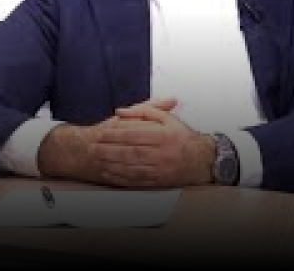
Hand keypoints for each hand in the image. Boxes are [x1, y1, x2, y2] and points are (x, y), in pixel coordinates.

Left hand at [88, 99, 212, 188]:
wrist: (201, 160)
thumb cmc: (180, 136)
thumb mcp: (166, 118)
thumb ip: (143, 110)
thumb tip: (120, 111)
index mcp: (164, 135)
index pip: (134, 134)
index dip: (115, 134)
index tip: (101, 132)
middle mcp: (162, 154)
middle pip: (130, 152)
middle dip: (108, 150)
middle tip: (93, 146)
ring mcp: (160, 170)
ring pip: (131, 168)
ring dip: (111, 164)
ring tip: (97, 158)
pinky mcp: (158, 182)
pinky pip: (136, 181)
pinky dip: (120, 178)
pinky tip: (108, 172)